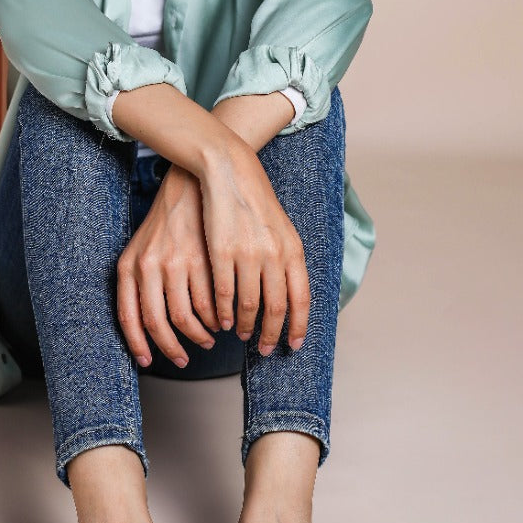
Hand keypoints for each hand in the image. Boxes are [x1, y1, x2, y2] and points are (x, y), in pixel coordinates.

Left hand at [116, 165, 220, 368]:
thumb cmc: (165, 225)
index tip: (147, 362)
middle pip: (158, 323)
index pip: (129, 317)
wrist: (189, 187)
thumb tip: (145, 328)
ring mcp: (176, 263)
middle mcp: (149, 266)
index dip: (137, 345)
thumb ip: (138, 285)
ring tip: (207, 338)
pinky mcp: (203, 260)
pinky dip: (215, 319)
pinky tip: (220, 321)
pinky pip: (209, 302)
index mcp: (129, 266)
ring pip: (187, 316)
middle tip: (183, 359)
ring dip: (199, 335)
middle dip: (171, 348)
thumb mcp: (140, 251)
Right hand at [199, 141, 309, 354]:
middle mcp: (274, 254)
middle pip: (276, 307)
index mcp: (293, 250)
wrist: (231, 172)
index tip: (294, 345)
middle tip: (266, 349)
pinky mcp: (221, 252)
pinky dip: (224, 311)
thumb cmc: (256, 202)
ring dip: (247, 325)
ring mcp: (247, 254)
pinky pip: (224, 292)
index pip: (301, 299)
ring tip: (243, 334)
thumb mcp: (282, 230)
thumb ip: (288, 261)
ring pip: (249, 304)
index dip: (298, 326)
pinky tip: (224, 320)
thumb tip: (291, 295)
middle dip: (271, 334)